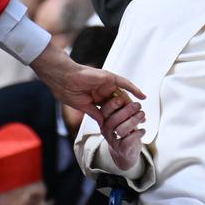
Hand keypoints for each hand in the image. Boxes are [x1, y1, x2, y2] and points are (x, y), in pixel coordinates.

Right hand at [30, 42, 144, 126]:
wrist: (62, 78)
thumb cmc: (66, 91)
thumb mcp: (83, 106)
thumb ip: (94, 113)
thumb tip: (103, 124)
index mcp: (95, 97)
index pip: (111, 108)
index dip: (119, 116)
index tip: (127, 126)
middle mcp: (103, 90)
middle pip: (119, 102)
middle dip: (129, 111)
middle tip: (141, 119)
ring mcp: (106, 83)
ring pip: (124, 94)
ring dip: (133, 103)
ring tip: (143, 113)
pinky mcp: (108, 77)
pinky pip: (124, 83)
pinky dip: (134, 89)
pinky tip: (142, 96)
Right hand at [98, 90, 145, 169]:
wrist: (125, 151)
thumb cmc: (125, 129)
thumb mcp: (122, 117)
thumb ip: (124, 107)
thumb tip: (129, 96)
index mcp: (103, 119)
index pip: (105, 111)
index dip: (113, 103)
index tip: (124, 97)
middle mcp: (105, 130)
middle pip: (114, 119)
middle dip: (127, 110)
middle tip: (138, 105)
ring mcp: (112, 140)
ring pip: (121, 129)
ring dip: (134, 120)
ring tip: (142, 114)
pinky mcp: (122, 149)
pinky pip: (129, 140)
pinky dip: (138, 133)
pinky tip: (143, 129)